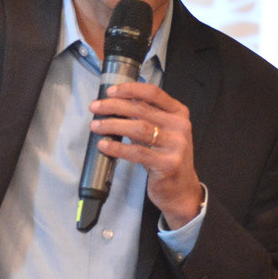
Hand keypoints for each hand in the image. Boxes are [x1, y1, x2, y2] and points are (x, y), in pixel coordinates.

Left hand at [90, 81, 203, 227]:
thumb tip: (115, 105)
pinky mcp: (167, 164)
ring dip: (112, 125)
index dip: (130, 89)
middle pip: (141, 109)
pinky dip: (117, 147)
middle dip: (114, 106)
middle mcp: (180, 126)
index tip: (110, 91)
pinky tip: (104, 145)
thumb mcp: (162, 132)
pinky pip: (137, 152)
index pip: (153, 93)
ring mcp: (175, 145)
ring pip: (138, 128)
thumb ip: (146, 117)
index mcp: (179, 113)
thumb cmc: (166, 157)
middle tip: (95, 107)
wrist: (181, 189)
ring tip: (96, 126)